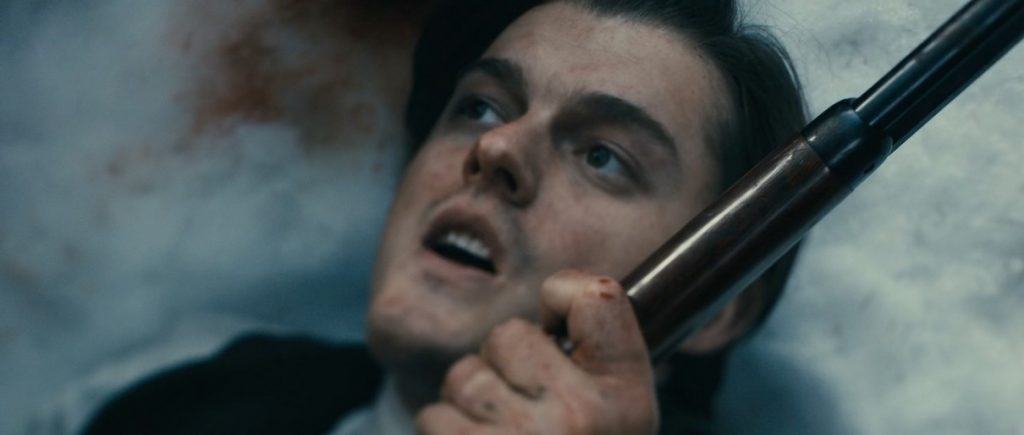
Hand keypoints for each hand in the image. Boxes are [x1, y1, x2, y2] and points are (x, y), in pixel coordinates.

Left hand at [416, 270, 657, 434]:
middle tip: (525, 416)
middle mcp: (579, 417)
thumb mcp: (618, 422)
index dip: (564, 295)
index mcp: (626, 401)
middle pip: (508, 336)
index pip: (594, 296)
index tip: (556, 317)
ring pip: (463, 376)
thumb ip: (600, 360)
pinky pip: (433, 417)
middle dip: (502, 368)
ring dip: (468, 407)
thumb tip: (560, 292)